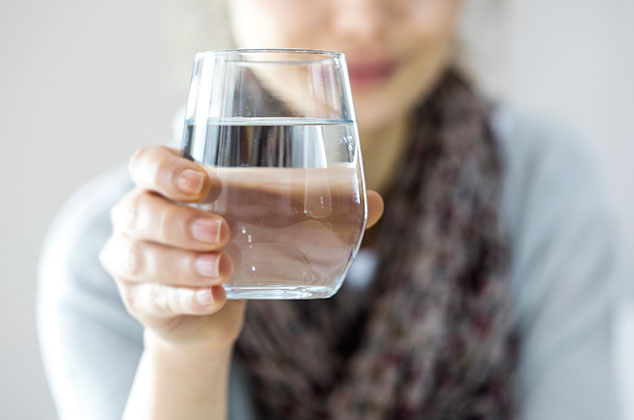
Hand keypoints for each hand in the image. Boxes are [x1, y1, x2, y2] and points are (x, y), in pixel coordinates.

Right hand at [100, 146, 383, 351]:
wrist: (208, 307)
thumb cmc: (236, 247)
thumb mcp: (263, 223)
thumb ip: (311, 210)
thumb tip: (375, 202)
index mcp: (166, 186)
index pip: (146, 164)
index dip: (166, 169)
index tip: (203, 182)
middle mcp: (139, 218)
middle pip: (138, 210)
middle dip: (178, 220)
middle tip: (222, 230)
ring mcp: (132, 261)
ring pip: (139, 256)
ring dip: (182, 262)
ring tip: (223, 268)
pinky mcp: (142, 299)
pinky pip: (154, 298)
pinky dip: (185, 298)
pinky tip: (214, 298)